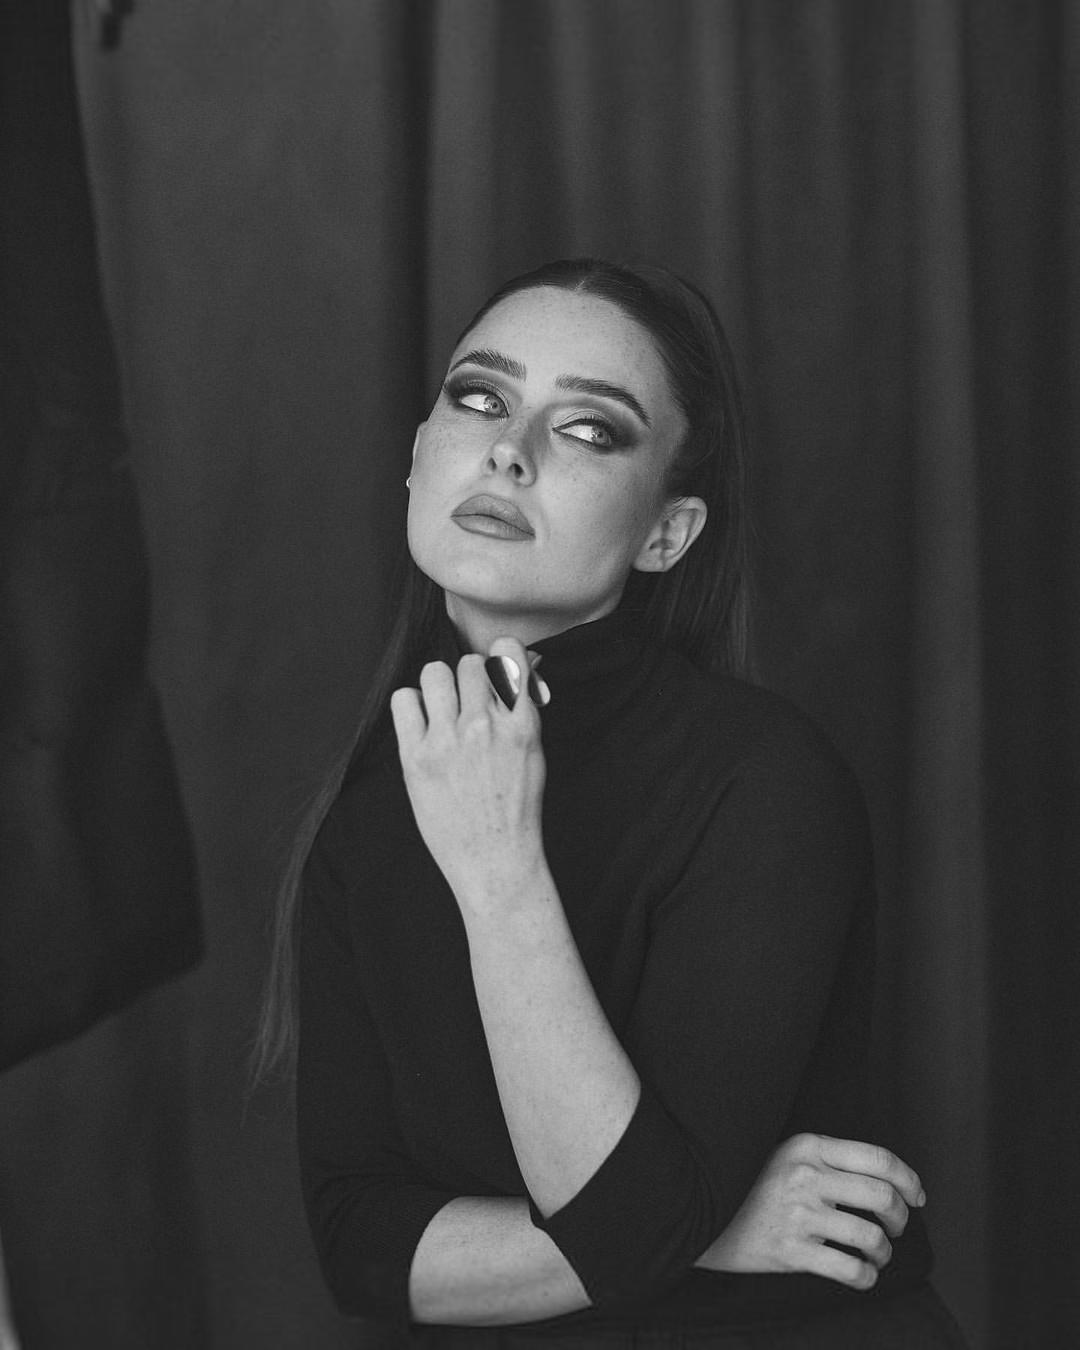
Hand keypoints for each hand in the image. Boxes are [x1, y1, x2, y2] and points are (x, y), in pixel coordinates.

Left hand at [390, 638, 546, 902]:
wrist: (495, 860)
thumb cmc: (516, 809)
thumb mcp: (534, 753)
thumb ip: (523, 709)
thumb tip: (518, 667)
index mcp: (522, 724)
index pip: (507, 653)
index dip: (499, 656)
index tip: (495, 672)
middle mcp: (484, 726)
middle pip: (467, 664)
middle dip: (468, 680)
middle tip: (467, 704)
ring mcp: (448, 741)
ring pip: (434, 673)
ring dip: (439, 687)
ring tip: (442, 712)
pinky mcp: (416, 758)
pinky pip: (403, 700)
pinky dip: (411, 706)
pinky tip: (421, 726)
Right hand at [694, 1132, 925, 1289]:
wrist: (701, 1215)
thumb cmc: (751, 1187)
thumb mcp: (785, 1156)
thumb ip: (827, 1160)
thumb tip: (885, 1180)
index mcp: (807, 1146)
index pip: (878, 1158)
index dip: (909, 1180)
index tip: (917, 1196)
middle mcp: (806, 1176)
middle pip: (883, 1197)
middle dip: (902, 1218)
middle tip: (897, 1228)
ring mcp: (799, 1214)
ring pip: (872, 1236)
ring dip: (884, 1252)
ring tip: (876, 1254)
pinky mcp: (791, 1251)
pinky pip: (850, 1270)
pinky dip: (867, 1278)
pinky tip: (862, 1274)